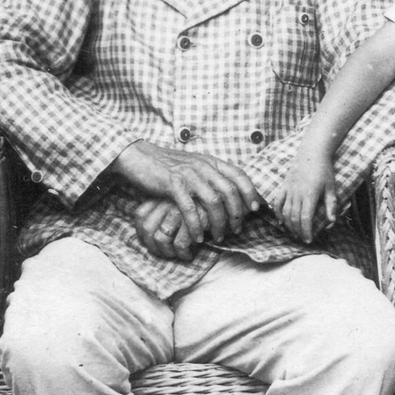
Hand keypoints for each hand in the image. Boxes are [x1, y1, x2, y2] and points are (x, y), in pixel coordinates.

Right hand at [110, 142, 261, 245]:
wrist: (139, 157)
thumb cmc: (167, 165)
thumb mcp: (194, 165)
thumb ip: (210, 175)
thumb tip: (229, 192)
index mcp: (210, 161)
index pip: (238, 175)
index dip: (250, 192)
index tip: (254, 209)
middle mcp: (203, 166)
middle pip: (229, 191)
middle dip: (236, 214)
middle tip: (236, 230)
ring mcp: (188, 175)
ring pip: (213, 202)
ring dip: (218, 223)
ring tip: (218, 237)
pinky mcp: (173, 185)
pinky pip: (190, 209)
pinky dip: (196, 226)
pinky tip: (197, 237)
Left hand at [134, 198, 200, 260]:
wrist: (228, 194)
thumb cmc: (204, 201)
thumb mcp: (182, 201)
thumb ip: (165, 212)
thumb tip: (149, 235)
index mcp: (161, 195)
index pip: (139, 216)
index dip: (142, 234)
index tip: (152, 244)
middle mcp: (166, 201)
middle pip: (146, 230)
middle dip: (153, 248)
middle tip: (166, 254)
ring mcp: (178, 210)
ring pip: (160, 239)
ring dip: (167, 253)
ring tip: (178, 255)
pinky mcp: (192, 220)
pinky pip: (179, 244)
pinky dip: (183, 253)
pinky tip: (191, 254)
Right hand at [272, 144, 336, 243]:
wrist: (312, 153)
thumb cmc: (324, 170)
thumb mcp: (331, 187)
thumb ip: (331, 205)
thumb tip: (331, 221)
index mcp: (310, 195)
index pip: (305, 218)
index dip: (306, 231)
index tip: (309, 240)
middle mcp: (297, 194)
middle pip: (294, 218)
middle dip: (298, 231)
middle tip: (303, 238)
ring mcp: (289, 190)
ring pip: (285, 212)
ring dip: (289, 225)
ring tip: (294, 233)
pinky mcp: (284, 186)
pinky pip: (277, 202)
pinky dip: (277, 213)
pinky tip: (281, 222)